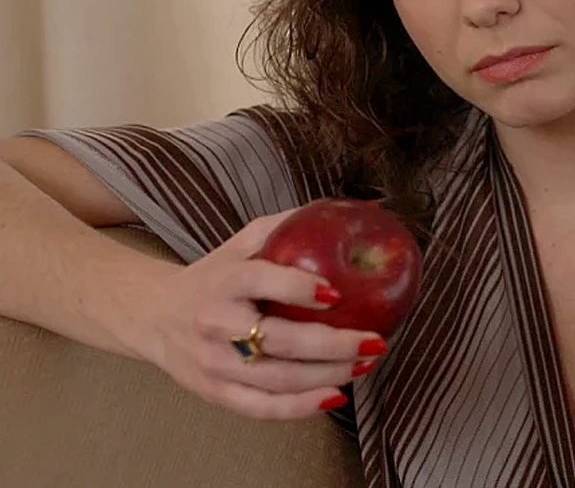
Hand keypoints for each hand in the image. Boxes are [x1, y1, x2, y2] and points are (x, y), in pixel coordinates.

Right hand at [141, 209, 386, 420]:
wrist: (154, 316)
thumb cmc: (213, 277)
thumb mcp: (241, 243)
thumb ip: (285, 227)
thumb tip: (345, 211)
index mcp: (222, 283)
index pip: (260, 282)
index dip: (299, 288)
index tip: (337, 293)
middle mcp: (215, 325)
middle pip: (280, 340)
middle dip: (335, 344)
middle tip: (376, 340)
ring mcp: (214, 364)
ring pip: (279, 378)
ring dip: (329, 375)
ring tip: (366, 364)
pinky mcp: (215, 393)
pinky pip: (263, 408)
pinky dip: (302, 407)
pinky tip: (336, 395)